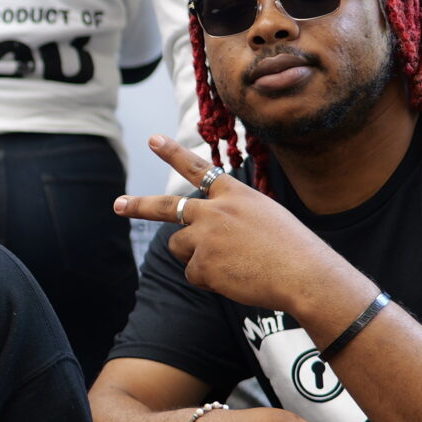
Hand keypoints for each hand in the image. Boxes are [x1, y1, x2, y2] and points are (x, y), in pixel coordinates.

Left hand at [114, 137, 360, 316]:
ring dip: (197, 257)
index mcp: (234, 193)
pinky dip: (210, 281)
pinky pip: (193, 274)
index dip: (173, 153)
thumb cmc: (294, 250)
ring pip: (180, 247)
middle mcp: (214, 210)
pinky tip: (235, 278)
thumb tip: (204, 235)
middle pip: (167, 207)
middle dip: (139, 206)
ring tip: (232, 263)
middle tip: (118, 204)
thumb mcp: (267, 218)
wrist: (304, 273)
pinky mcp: (201, 263)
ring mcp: (204, 235)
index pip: (198, 169)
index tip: (153, 140)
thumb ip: (233, 218)